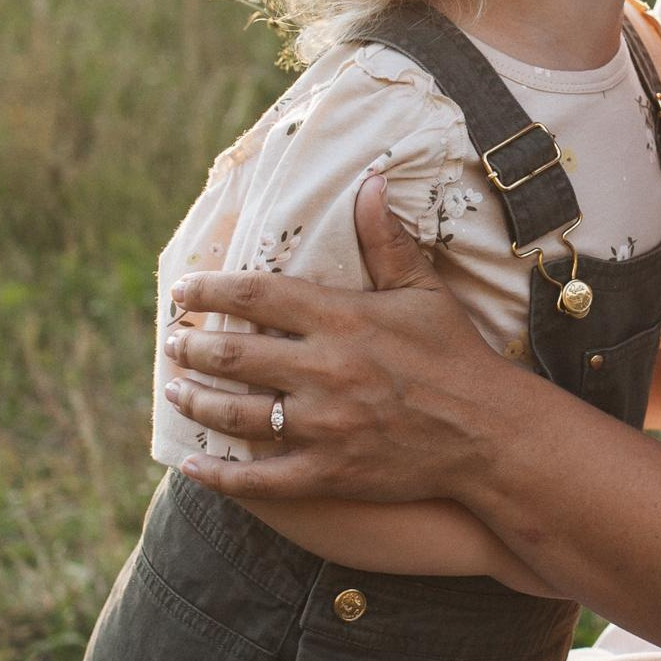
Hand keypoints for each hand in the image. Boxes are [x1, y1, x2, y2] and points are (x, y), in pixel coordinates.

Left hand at [163, 176, 516, 504]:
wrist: (489, 433)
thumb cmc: (456, 356)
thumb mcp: (424, 291)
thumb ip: (386, 240)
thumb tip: (369, 182)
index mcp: (341, 319)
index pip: (256, 295)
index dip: (209, 289)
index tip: (182, 289)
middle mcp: (323, 370)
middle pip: (233, 353)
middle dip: (191, 345)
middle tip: (171, 341)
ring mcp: (323, 426)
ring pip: (236, 413)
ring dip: (196, 400)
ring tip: (175, 390)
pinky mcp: (329, 473)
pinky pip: (260, 479)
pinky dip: (220, 476)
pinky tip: (192, 468)